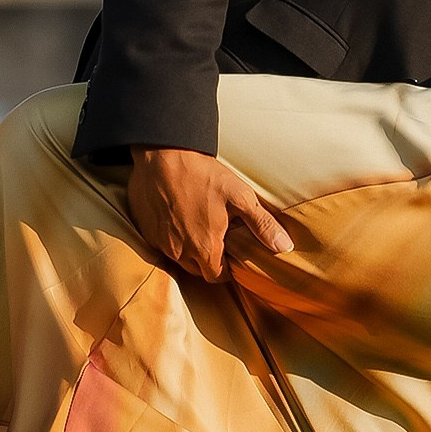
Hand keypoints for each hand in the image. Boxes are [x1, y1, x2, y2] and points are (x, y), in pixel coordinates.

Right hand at [127, 146, 294, 283]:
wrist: (162, 154)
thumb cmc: (203, 175)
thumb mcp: (240, 197)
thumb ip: (262, 225)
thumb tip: (285, 248)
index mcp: (205, 249)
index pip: (218, 277)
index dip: (227, 268)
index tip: (232, 253)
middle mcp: (179, 252)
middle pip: (198, 270)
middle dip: (209, 260)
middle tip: (217, 237)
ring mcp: (160, 242)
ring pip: (179, 258)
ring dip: (189, 249)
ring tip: (199, 226)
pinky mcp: (145, 230)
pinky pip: (161, 243)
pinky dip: (171, 237)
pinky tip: (178, 217)